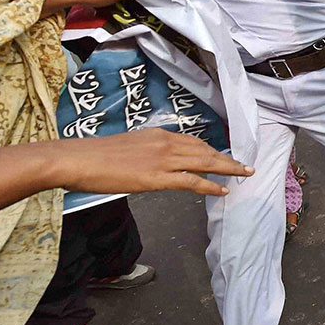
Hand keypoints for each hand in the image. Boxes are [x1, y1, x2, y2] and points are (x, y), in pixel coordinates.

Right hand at [58, 128, 253, 195]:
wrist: (79, 158)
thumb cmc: (95, 156)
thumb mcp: (128, 146)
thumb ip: (147, 152)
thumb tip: (155, 162)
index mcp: (158, 134)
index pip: (193, 141)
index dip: (211, 149)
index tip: (224, 155)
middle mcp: (165, 143)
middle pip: (205, 150)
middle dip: (228, 158)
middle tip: (246, 165)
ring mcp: (162, 160)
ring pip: (204, 163)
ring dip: (227, 169)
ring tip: (243, 174)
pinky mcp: (157, 177)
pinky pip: (191, 181)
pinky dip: (210, 185)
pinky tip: (223, 190)